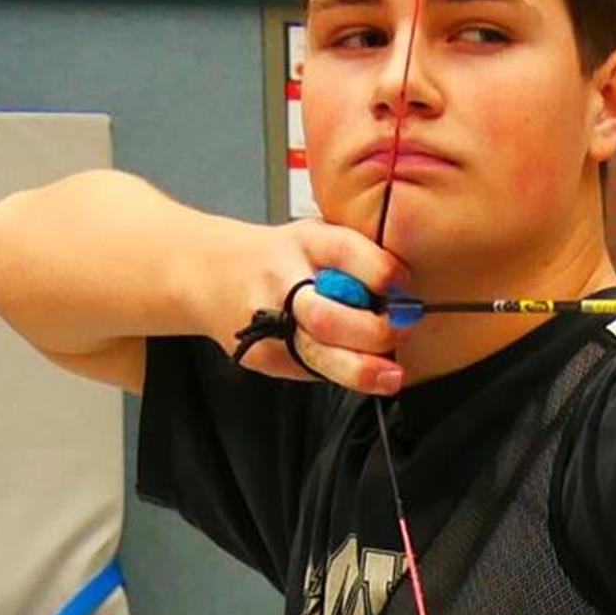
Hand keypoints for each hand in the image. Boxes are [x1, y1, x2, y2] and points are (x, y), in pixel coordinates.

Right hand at [231, 219, 406, 392]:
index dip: (381, 272)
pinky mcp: (264, 355)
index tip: (404, 285)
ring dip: (363, 370)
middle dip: (374, 331)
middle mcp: (282, 280)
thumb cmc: (280, 257)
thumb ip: (355, 260)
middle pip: (329, 315)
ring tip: (392, 375)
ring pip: (319, 354)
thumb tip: (404, 298)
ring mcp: (268, 322)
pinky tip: (357, 370)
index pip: (345, 252)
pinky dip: (341, 373)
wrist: (211, 273)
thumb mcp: (315, 239)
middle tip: (401, 332)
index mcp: (303, 243)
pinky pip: (311, 371)